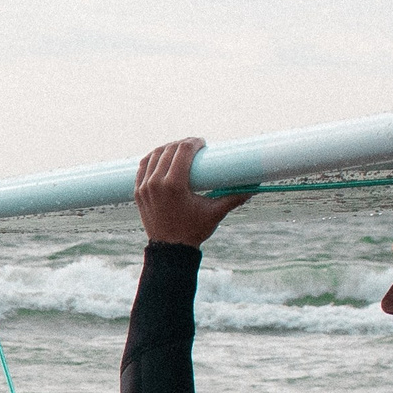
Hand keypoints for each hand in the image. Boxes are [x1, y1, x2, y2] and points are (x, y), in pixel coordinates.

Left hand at [134, 136, 249, 247]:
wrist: (170, 250)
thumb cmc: (193, 231)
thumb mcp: (215, 213)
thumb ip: (235, 198)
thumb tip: (254, 186)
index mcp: (174, 185)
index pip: (182, 151)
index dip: (193, 142)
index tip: (201, 143)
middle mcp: (156, 183)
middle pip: (168, 150)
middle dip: (182, 144)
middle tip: (193, 146)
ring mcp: (144, 188)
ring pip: (154, 156)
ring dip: (167, 148)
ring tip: (179, 149)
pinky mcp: (138, 192)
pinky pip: (142, 167)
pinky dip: (152, 158)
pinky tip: (161, 156)